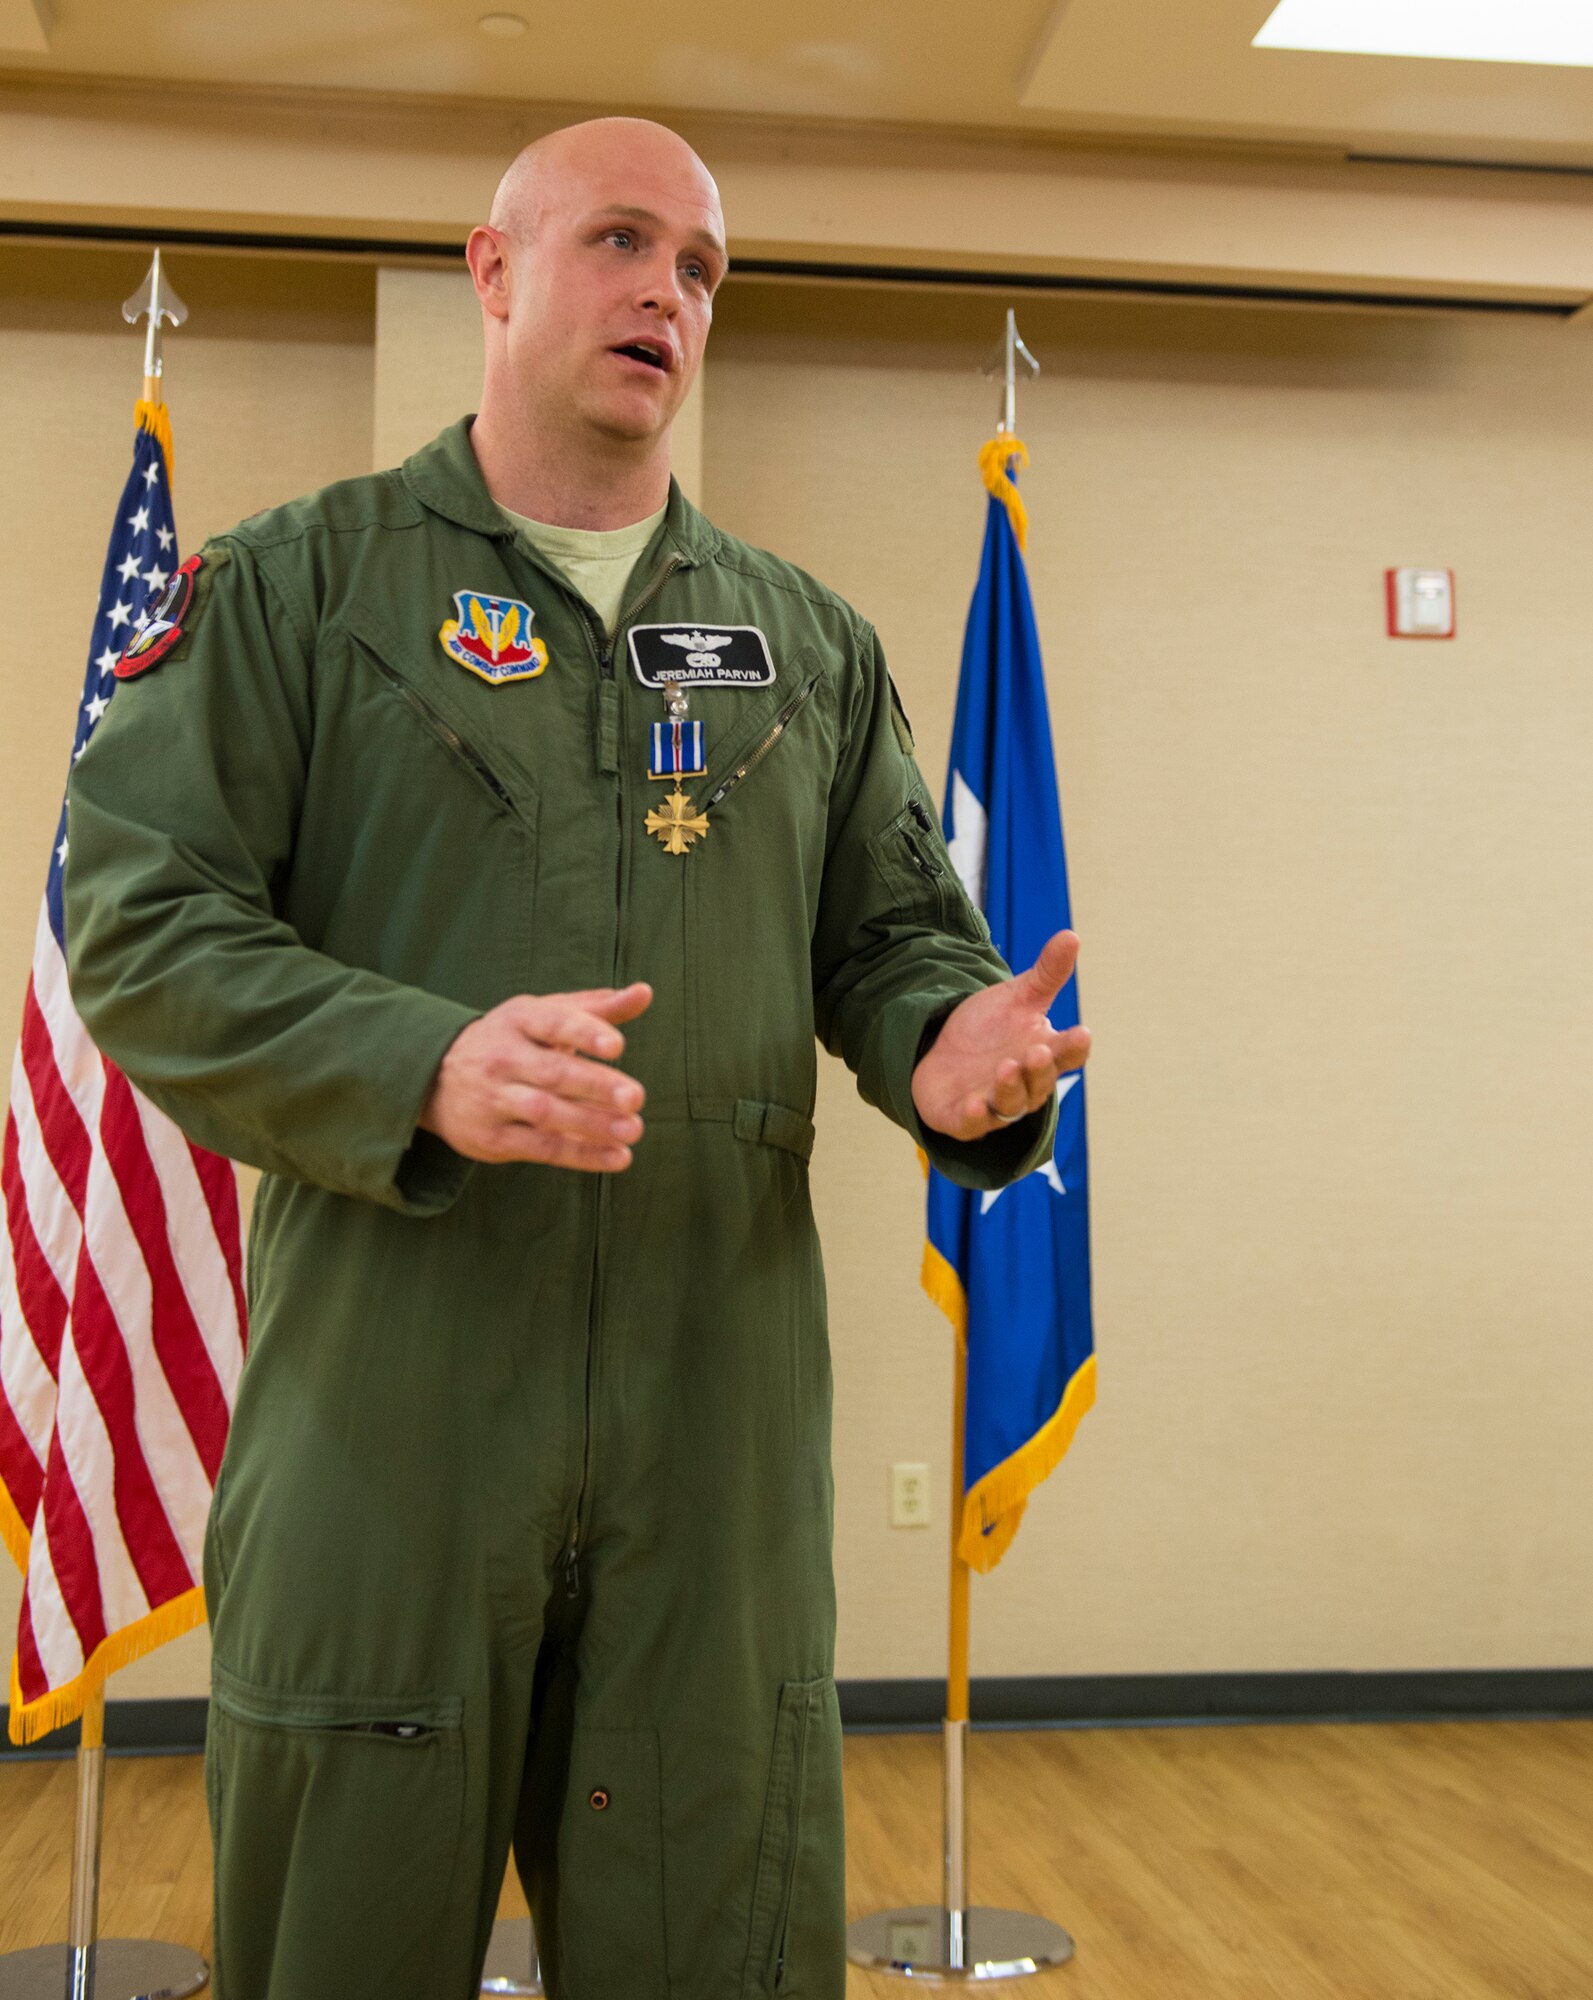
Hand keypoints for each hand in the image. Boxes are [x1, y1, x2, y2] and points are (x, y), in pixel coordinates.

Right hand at [417, 984, 651, 1170]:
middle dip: (595, 1085)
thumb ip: (598, 1008)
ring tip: (633, 1130)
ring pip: (546, 1112)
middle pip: (553, 1072)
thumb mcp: (545, 1015)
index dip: (585, 1033)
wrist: (436, 1078)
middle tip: (635, 1097)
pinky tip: (617, 1157)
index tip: (618, 1046)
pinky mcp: (493, 1137)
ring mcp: (494, 1098)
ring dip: (592, 1124)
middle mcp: (503, 1057)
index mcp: (520, 1019)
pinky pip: (541, 1148)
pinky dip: (581, 1155)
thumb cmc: (512, 1041)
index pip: (554, 1022)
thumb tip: (646, 992)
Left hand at [910, 931, 1090, 1142]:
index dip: (1074, 1047)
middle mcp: (1025, 1084)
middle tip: (1037, 1050)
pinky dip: (975, 1116)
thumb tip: (1072, 935)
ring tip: (1007, 1067)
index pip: (1067, 1054)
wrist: (940, 1053)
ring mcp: (995, 1103)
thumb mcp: (1016, 998)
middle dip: (1040, 1068)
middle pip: (1041, 1082)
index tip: (1082, 1032)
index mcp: (1043, 1054)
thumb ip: (1046, 974)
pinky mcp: (964, 1118)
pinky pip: (973, 1123)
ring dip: (1011, 1088)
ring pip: (1011, 1103)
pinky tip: (974, 1103)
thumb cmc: (989, 1031)